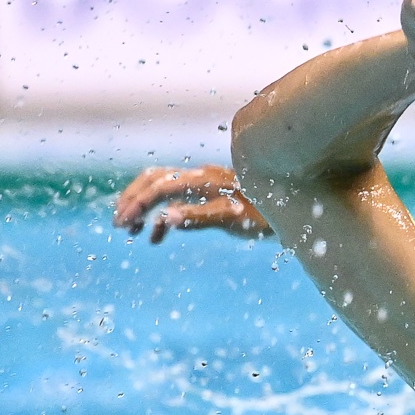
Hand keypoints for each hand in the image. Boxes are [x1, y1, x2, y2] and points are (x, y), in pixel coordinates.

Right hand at [114, 165, 271, 242]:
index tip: (122, 223)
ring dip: (142, 206)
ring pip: (161, 187)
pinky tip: (156, 238)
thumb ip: (201, 217)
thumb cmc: (267, 213)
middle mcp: (200, 176)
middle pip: (153, 180)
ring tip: (130, 230)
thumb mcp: (235, 218)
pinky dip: (161, 217)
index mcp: (203, 179)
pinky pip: (176, 200)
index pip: (159, 186)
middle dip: (133, 200)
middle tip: (118, 224)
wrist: (296, 205)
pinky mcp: (209, 194)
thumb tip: (166, 218)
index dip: (138, 204)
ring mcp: (204, 184)